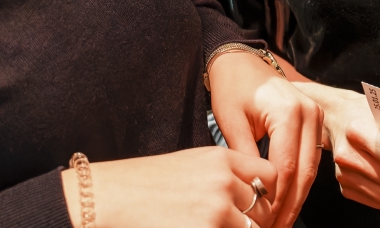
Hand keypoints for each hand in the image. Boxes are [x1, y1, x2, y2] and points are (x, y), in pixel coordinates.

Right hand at [60, 146, 277, 226]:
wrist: (109, 198)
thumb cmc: (144, 185)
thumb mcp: (190, 166)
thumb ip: (224, 177)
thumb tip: (252, 200)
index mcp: (221, 159)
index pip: (270, 175)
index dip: (268, 196)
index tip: (258, 209)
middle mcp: (223, 181)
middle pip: (264, 209)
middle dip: (255, 223)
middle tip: (234, 224)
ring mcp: (215, 210)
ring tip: (210, 224)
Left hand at [208, 50, 322, 227]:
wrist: (242, 61)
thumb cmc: (232, 86)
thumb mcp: (231, 122)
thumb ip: (245, 159)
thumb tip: (254, 195)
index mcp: (289, 111)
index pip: (286, 168)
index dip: (275, 200)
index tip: (262, 223)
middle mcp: (310, 113)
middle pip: (304, 172)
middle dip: (288, 206)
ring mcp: (316, 116)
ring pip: (311, 170)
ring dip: (296, 199)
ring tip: (280, 223)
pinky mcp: (315, 122)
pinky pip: (310, 160)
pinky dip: (299, 183)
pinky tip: (286, 202)